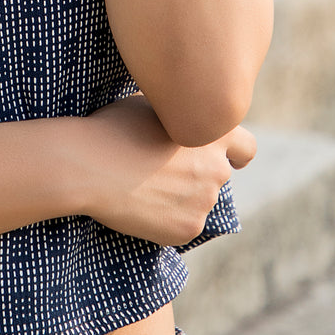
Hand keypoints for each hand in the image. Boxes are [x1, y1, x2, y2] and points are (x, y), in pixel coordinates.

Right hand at [67, 94, 256, 248]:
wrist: (88, 166)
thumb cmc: (113, 129)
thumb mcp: (152, 106)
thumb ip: (179, 115)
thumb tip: (182, 116)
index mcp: (215, 134)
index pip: (246, 148)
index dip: (234, 154)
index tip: (223, 159)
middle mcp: (218, 169)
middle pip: (217, 177)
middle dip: (196, 176)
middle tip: (160, 173)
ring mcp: (204, 202)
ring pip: (198, 203)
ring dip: (180, 199)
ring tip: (142, 188)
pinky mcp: (188, 229)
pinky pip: (181, 226)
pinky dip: (165, 221)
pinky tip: (139, 207)